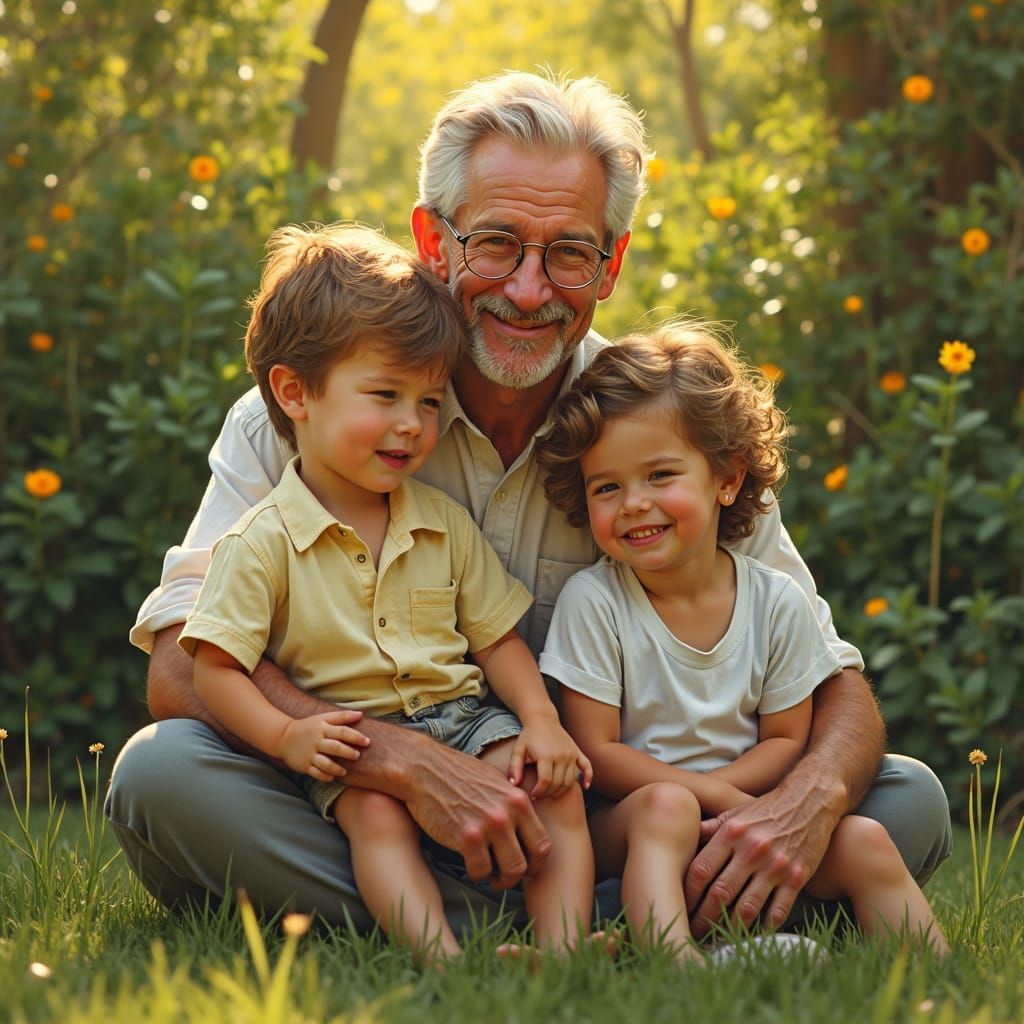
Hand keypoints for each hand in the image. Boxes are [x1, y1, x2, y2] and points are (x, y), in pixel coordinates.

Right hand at [277, 709, 368, 780]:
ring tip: (344, 771)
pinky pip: (315, 773)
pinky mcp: (304, 765)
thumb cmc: (309, 727)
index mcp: (323, 728)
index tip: (367, 742)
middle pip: (335, 747)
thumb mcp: (323, 718)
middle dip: (348, 752)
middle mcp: (317, 741)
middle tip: (357, 755)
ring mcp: (310, 754)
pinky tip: (332, 777)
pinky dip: (325, 776)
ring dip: (336, 768)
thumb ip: (342, 716)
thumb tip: (361, 714)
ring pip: (325, 763)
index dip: (356, 737)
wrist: (284, 737)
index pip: (342, 732)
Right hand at [396, 738, 552, 889]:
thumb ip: (512, 802)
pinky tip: (471, 867)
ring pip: (509, 871)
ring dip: (500, 880)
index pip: (543, 843)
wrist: (424, 769)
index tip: (526, 867)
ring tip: (490, 875)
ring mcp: (488, 826)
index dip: (536, 862)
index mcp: (518, 799)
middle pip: (529, 862)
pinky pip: (481, 871)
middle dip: (519, 875)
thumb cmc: (457, 774)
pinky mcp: (466, 837)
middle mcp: (508, 813)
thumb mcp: (495, 780)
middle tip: (507, 876)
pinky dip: (477, 874)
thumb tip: (524, 824)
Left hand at [507, 714, 593, 799]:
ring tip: (551, 791)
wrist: (542, 718)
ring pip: (570, 780)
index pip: (546, 782)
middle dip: (548, 793)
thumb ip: (514, 767)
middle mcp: (561, 755)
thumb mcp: (518, 750)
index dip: (539, 792)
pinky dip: (588, 778)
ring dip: (561, 790)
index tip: (533, 795)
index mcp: (546, 756)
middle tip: (541, 794)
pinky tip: (585, 787)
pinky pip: (587, 767)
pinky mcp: (577, 752)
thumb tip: (514, 784)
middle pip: (558, 783)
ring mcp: (571, 754)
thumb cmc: (529, 736)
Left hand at [683, 781, 838, 937]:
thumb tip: (682, 836)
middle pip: (721, 892)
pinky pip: (778, 911)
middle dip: (704, 916)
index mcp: (732, 833)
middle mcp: (752, 850)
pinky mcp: (796, 878)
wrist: (810, 801)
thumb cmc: (766, 810)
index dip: (688, 893)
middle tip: (694, 932)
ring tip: (718, 939)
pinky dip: (763, 928)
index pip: (702, 869)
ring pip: (748, 907)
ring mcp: (775, 865)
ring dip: (730, 927)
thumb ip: (709, 829)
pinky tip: (752, 936)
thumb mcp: (734, 813)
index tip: (680, 905)